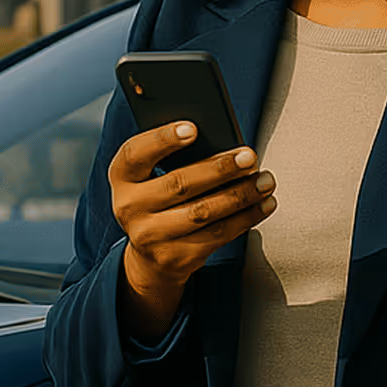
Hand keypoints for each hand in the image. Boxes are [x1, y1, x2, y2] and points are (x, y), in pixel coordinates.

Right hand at [106, 121, 276, 339]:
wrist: (152, 256)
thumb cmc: (162, 198)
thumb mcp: (153, 176)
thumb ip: (175, 157)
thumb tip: (223, 141)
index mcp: (122, 177)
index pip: (135, 153)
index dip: (163, 139)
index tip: (193, 128)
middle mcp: (129, 208)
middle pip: (179, 184)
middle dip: (220, 169)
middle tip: (249, 156)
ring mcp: (150, 236)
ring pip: (203, 212)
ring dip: (240, 194)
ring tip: (265, 180)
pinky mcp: (175, 258)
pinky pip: (217, 235)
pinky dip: (246, 217)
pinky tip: (264, 204)